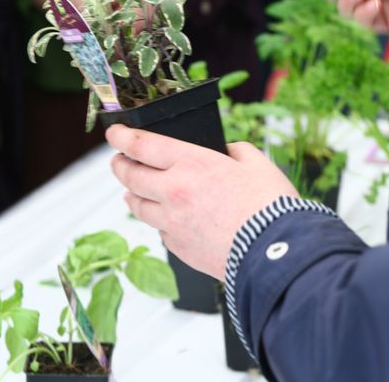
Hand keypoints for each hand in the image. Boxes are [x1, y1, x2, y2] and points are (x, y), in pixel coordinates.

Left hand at [107, 126, 298, 280]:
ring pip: (138, 206)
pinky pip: (160, 231)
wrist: (273, 255)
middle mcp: (173, 192)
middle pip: (131, 176)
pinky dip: (158, 221)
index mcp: (191, 163)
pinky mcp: (179, 249)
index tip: (114, 133)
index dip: (121, 137)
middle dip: (119, 164)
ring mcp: (173, 223)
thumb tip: (225, 153)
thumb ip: (234, 150)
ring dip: (131, 194)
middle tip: (118, 159)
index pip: (141, 145)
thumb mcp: (255, 161)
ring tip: (130, 190)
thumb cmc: (268, 206)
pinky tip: (164, 218)